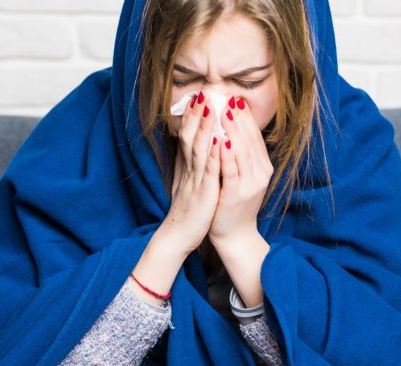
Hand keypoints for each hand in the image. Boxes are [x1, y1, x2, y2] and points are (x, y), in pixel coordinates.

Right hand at [162, 91, 221, 253]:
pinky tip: (221, 140)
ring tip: (211, 108)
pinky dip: (214, 155)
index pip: (188, 137)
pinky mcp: (204, 193)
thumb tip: (184, 146)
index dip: (192, 117)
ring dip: (205, 128)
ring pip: (200, 150)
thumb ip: (185, 164)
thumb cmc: (185, 211)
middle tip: (203, 93)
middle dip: (197, 115)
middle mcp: (189, 170)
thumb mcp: (184, 183)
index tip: (198, 97)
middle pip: (191, 137)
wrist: (178, 237)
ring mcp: (195, 181)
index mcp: (187, 167)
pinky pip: (209, 172)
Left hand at [210, 95, 273, 243]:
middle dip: (239, 118)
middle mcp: (259, 174)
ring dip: (233, 130)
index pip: (254, 137)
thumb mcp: (242, 177)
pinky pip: (231, 170)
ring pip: (242, 152)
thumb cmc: (233, 204)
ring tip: (225, 112)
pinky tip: (220, 141)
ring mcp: (249, 184)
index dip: (245, 118)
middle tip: (229, 98)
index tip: (236, 100)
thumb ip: (241, 156)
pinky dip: (227, 155)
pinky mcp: (236, 194)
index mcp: (262, 168)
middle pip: (250, 140)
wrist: (234, 234)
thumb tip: (232, 131)